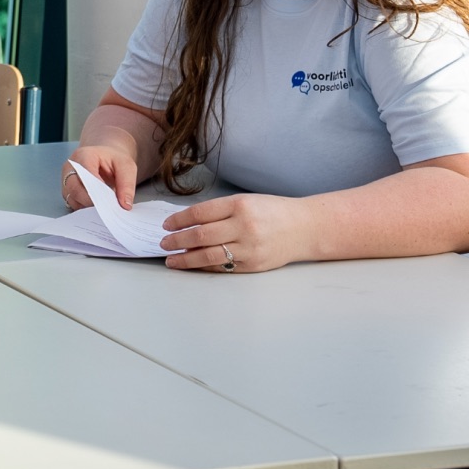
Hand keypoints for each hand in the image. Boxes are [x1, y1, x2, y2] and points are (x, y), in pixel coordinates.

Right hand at [62, 142, 138, 209]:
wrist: (106, 158)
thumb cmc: (114, 160)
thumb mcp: (127, 166)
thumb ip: (126, 184)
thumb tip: (124, 205)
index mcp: (83, 155)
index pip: (86, 174)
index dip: (97, 190)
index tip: (110, 201)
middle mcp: (69, 167)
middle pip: (75, 189)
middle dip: (92, 202)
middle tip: (108, 209)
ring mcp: (66, 180)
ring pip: (72, 199)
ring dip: (88, 207)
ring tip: (104, 209)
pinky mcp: (67, 192)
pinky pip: (73, 204)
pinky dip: (85, 209)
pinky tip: (98, 209)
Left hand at [161, 194, 310, 272]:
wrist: (304, 228)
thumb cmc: (272, 212)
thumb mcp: (246, 201)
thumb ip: (219, 212)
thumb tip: (188, 224)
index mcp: (239, 205)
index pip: (200, 213)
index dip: (179, 220)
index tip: (166, 225)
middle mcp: (244, 226)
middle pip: (201, 234)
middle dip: (177, 240)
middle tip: (163, 243)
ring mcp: (249, 247)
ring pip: (209, 254)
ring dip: (186, 258)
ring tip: (171, 259)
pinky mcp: (253, 264)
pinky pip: (222, 266)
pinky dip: (204, 266)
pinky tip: (192, 264)